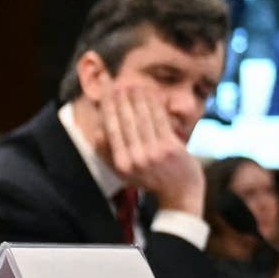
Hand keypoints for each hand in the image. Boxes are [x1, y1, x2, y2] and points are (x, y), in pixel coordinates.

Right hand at [104, 87, 202, 215]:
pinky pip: (159, 120)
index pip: (111, 130)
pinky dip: (154, 104)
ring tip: (133, 86)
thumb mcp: (125, 172)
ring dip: (137, 98)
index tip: (106, 95)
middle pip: (125, 122)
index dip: (108, 110)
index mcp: (121, 165)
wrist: (180, 193)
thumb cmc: (151, 178)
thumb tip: (98, 131)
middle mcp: (135, 160)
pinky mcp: (170, 148)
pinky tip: (151, 94)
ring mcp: (154, 154)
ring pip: (142, 118)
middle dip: (120, 100)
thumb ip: (110, 154)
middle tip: (118, 84)